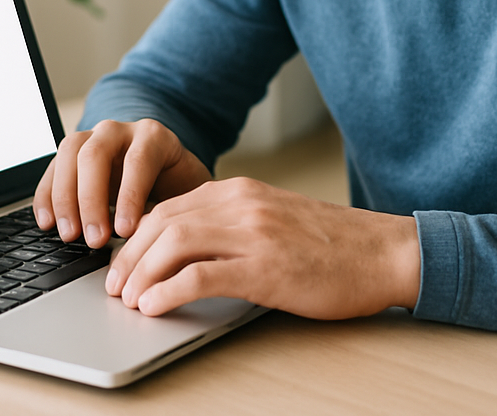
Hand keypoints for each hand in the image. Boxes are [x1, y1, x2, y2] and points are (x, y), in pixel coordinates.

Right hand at [33, 119, 210, 248]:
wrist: (167, 171)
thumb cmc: (177, 188)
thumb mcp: (183, 197)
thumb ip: (169, 213)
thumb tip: (150, 246)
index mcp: (154, 137)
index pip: (137, 160)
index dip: (129, 197)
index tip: (124, 232)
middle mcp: (120, 131)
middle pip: (95, 153)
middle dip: (90, 199)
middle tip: (94, 240)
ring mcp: (94, 136)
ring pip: (69, 152)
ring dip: (64, 197)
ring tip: (69, 235)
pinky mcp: (73, 152)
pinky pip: (53, 166)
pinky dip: (47, 195)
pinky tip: (47, 223)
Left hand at [104, 177, 420, 318]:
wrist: (382, 252)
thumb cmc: (331, 244)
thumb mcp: (273, 219)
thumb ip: (232, 223)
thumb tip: (186, 247)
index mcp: (239, 191)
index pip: (169, 206)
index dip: (137, 236)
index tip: (122, 262)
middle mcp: (240, 204)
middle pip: (163, 222)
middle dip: (130, 256)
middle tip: (114, 286)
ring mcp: (253, 233)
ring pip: (175, 243)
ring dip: (141, 273)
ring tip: (127, 299)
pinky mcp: (266, 267)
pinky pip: (202, 275)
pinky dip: (169, 290)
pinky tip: (154, 306)